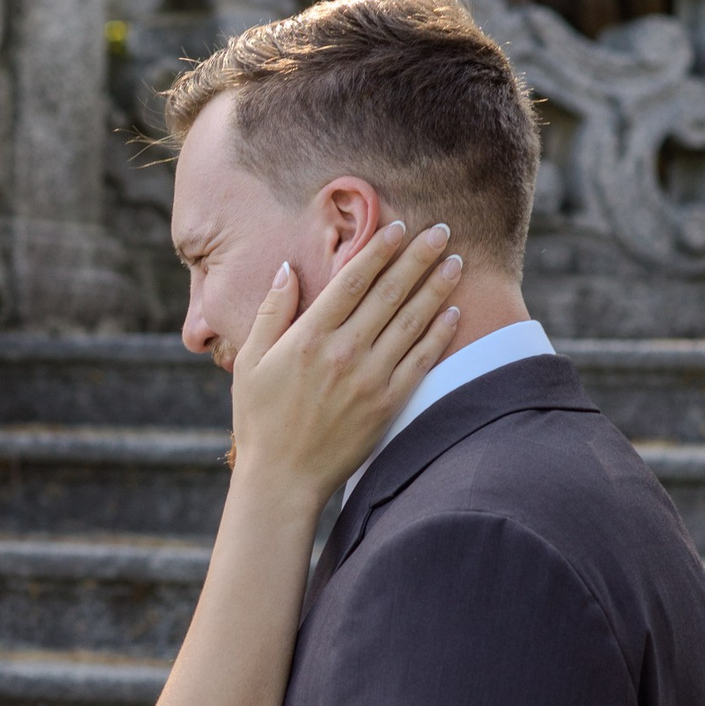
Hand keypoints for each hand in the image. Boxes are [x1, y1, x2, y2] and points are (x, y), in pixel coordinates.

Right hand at [229, 217, 461, 497]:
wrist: (283, 478)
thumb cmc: (260, 419)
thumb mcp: (248, 362)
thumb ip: (270, 313)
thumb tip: (287, 269)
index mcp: (307, 338)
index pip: (351, 282)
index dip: (377, 250)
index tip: (397, 226)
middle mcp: (343, 352)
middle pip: (389, 293)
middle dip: (418, 257)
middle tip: (441, 231)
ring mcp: (369, 378)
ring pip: (412, 321)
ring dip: (436, 287)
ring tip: (456, 262)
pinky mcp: (388, 404)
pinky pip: (421, 361)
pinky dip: (439, 334)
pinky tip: (453, 312)